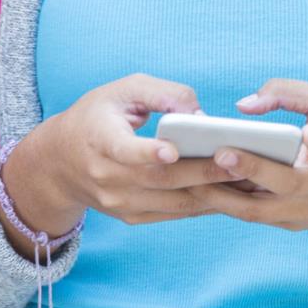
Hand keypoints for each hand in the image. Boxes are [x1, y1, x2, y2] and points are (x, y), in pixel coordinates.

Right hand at [3, 73, 250, 238]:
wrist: (60, 163)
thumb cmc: (98, 116)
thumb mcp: (122, 90)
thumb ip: (162, 93)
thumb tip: (201, 114)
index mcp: (99, 140)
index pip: (123, 150)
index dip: (147, 152)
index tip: (172, 151)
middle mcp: (107, 178)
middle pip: (161, 179)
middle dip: (203, 172)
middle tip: (240, 161)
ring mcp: (119, 203)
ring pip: (173, 202)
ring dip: (212, 193)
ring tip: (247, 180)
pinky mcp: (131, 216)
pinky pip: (174, 214)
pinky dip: (204, 205)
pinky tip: (231, 194)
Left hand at [183, 79, 307, 257]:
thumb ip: (291, 93)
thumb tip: (243, 106)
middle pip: (284, 185)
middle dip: (252, 170)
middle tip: (221, 154)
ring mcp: (306, 212)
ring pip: (258, 210)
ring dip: (223, 196)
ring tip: (191, 176)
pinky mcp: (292, 224)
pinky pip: (254, 214)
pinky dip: (228, 203)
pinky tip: (200, 188)